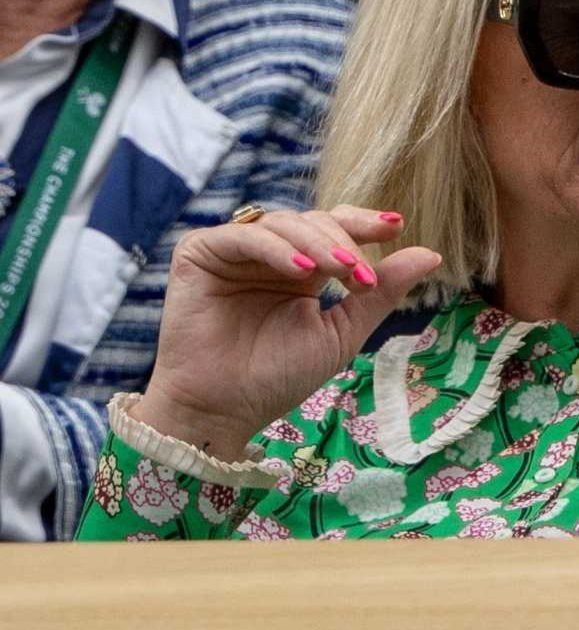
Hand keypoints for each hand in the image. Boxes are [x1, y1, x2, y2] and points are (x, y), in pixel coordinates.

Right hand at [138, 206, 441, 460]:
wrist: (222, 407)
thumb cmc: (276, 378)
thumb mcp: (340, 334)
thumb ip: (379, 294)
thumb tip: (431, 254)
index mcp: (298, 270)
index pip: (331, 229)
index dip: (361, 223)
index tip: (396, 227)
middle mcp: (265, 256)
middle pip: (310, 221)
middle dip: (343, 241)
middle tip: (362, 275)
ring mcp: (231, 252)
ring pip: (280, 223)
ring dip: (316, 243)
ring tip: (340, 273)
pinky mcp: (198, 254)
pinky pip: (243, 236)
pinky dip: (275, 248)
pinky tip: (300, 272)